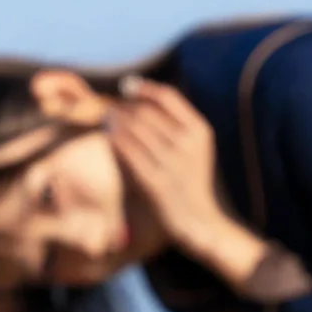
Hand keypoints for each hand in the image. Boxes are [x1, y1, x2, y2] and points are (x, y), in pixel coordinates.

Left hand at [108, 79, 266, 285]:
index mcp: (200, 131)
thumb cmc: (195, 183)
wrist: (204, 223)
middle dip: (124, 107)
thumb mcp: (198, 149)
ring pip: (134, 130)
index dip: (144, 88)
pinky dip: (115, 141)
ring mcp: (172, 164)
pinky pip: (128, 153)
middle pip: (146, 112)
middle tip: (110, 108)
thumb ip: (178, 124)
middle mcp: (188, 144)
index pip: (168, 97)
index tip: (128, 87)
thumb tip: (141, 99)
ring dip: (115, 121)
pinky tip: (108, 137)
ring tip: (107, 120)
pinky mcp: (156, 184)